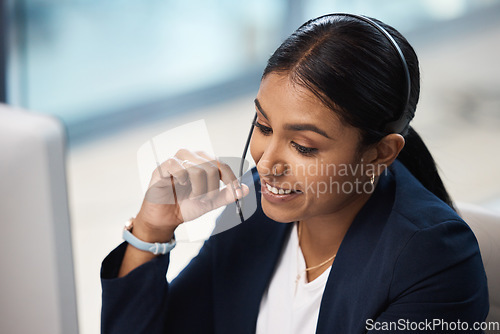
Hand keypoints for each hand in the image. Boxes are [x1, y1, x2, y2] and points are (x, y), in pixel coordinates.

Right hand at [133, 149, 248, 241]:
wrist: (165, 218)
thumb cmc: (185, 206)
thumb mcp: (210, 202)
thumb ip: (227, 195)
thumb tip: (246, 189)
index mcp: (204, 163)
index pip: (223, 164)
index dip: (231, 179)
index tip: (236, 193)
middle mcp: (192, 157)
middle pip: (213, 167)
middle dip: (212, 188)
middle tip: (204, 199)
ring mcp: (178, 160)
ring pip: (198, 168)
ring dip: (199, 188)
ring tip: (193, 196)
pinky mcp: (163, 166)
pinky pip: (178, 166)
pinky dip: (182, 179)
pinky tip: (180, 185)